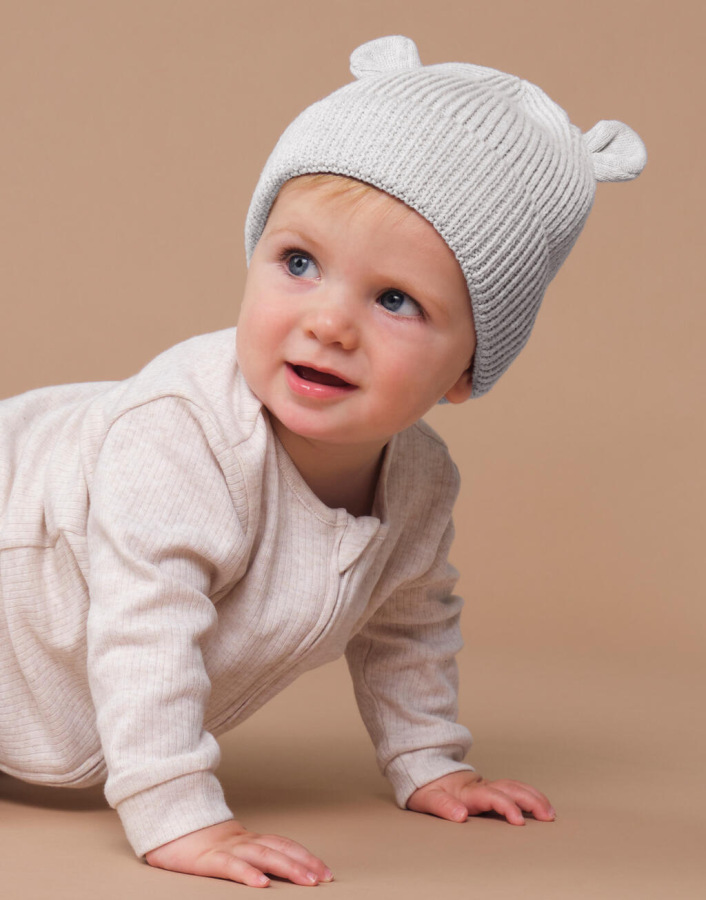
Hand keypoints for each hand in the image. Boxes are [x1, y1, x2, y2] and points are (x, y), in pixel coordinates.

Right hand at [145, 819, 333, 887]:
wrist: (165, 824)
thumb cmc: (196, 842)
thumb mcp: (227, 849)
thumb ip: (247, 855)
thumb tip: (270, 871)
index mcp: (249, 840)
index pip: (284, 845)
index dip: (306, 856)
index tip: (326, 871)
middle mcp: (243, 841)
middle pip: (280, 850)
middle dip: (305, 864)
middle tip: (325, 878)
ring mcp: (227, 848)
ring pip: (263, 856)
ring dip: (288, 868)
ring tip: (307, 881)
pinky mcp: (208, 859)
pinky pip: (231, 867)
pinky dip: (248, 874)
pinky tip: (262, 885)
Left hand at [407, 771, 555, 825]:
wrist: (424, 770)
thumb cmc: (426, 788)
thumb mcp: (427, 798)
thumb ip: (444, 806)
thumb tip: (461, 816)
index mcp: (468, 791)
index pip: (492, 797)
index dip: (507, 807)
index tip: (519, 821)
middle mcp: (481, 786)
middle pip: (510, 788)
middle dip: (531, 801)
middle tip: (548, 816)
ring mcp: (487, 786)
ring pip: (515, 786)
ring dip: (534, 797)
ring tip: (550, 812)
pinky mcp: (490, 789)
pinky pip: (513, 789)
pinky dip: (529, 795)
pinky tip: (540, 805)